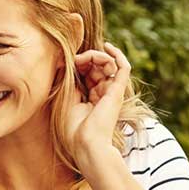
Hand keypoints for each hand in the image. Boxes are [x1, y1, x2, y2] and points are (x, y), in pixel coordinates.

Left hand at [61, 42, 130, 170]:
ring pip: (108, 64)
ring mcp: (111, 92)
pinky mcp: (118, 91)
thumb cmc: (73, 128)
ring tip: (87, 57)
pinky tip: (107, 46)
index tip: (65, 63)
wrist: (86, 143)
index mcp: (89, 98)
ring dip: (97, 56)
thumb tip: (68, 59)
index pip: (86, 72)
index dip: (77, 63)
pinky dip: (117, 55)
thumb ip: (69, 78)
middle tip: (76, 60)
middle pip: (97, 67)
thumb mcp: (66, 98)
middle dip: (86, 58)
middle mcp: (102, 94)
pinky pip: (123, 67)